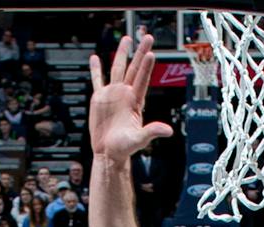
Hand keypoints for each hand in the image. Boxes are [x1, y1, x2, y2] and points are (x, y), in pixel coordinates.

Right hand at [88, 33, 172, 163]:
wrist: (108, 152)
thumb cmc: (124, 148)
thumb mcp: (139, 140)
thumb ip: (152, 132)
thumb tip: (168, 131)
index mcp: (135, 102)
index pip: (142, 79)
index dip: (146, 67)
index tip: (151, 53)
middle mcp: (125, 94)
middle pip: (134, 69)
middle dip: (140, 53)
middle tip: (147, 37)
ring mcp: (113, 94)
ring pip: (117, 69)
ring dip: (122, 54)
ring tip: (127, 39)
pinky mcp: (100, 98)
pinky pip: (97, 80)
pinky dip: (96, 69)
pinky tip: (95, 58)